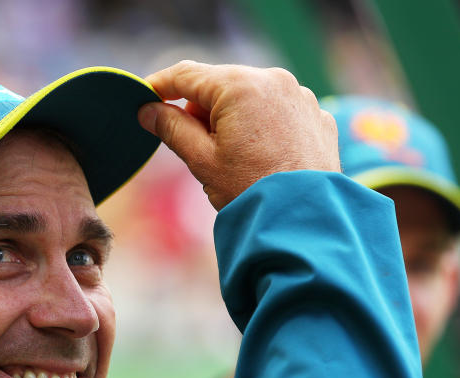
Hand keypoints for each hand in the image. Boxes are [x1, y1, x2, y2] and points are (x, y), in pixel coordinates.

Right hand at [138, 61, 340, 209]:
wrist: (303, 220)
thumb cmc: (250, 190)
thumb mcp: (201, 160)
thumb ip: (171, 128)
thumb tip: (148, 110)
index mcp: (240, 87)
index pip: (187, 74)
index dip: (160, 84)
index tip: (143, 97)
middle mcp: (274, 81)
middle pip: (220, 84)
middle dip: (200, 108)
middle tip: (191, 142)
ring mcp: (300, 97)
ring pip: (250, 96)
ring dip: (231, 117)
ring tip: (230, 157)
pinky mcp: (316, 116)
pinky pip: (278, 111)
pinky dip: (261, 126)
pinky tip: (259, 157)